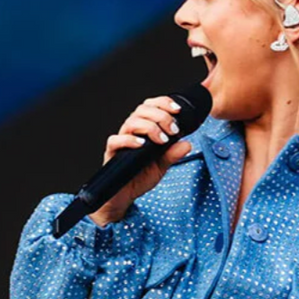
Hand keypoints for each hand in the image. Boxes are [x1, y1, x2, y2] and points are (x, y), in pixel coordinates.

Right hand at [89, 96, 192, 225]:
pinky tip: (142, 144)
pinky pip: (116, 140)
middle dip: (161, 116)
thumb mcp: (163, 165)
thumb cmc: (141, 177)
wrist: (126, 195)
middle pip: (142, 110)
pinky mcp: (112, 153)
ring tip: (162, 140)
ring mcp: (121, 141)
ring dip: (150, 127)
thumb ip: (174, 154)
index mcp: (143, 129)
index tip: (177, 110)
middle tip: (173, 130)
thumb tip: (187, 144)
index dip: (163, 103)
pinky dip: (129, 140)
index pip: (151, 106)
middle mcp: (131, 131)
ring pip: (131, 122)